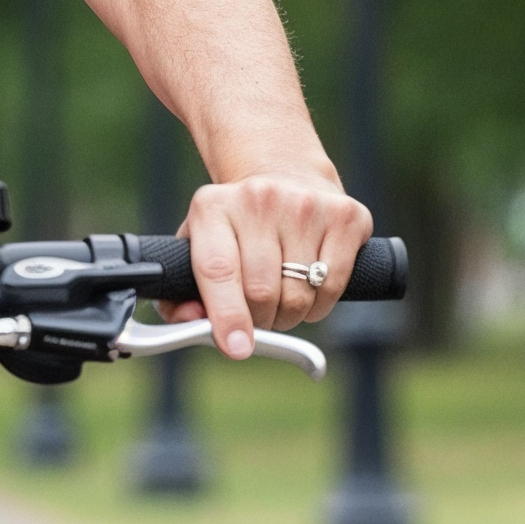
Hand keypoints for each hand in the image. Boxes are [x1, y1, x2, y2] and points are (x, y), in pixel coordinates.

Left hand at [174, 174, 372, 358]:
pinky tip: (308, 284)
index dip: (226, 315)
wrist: (285, 176)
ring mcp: (305, 204)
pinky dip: (319, 304)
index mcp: (212, 206)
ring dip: (289, 315)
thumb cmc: (236, 228)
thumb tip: (194, 322)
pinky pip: (332, 288)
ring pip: (299, 297)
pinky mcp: (346, 216)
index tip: (235, 347)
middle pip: (261, 292)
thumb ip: (179, 293)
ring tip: (281, 295)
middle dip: (259, 320)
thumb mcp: (197, 247)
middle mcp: (258, 198)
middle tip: (257, 314)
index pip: (217, 269)